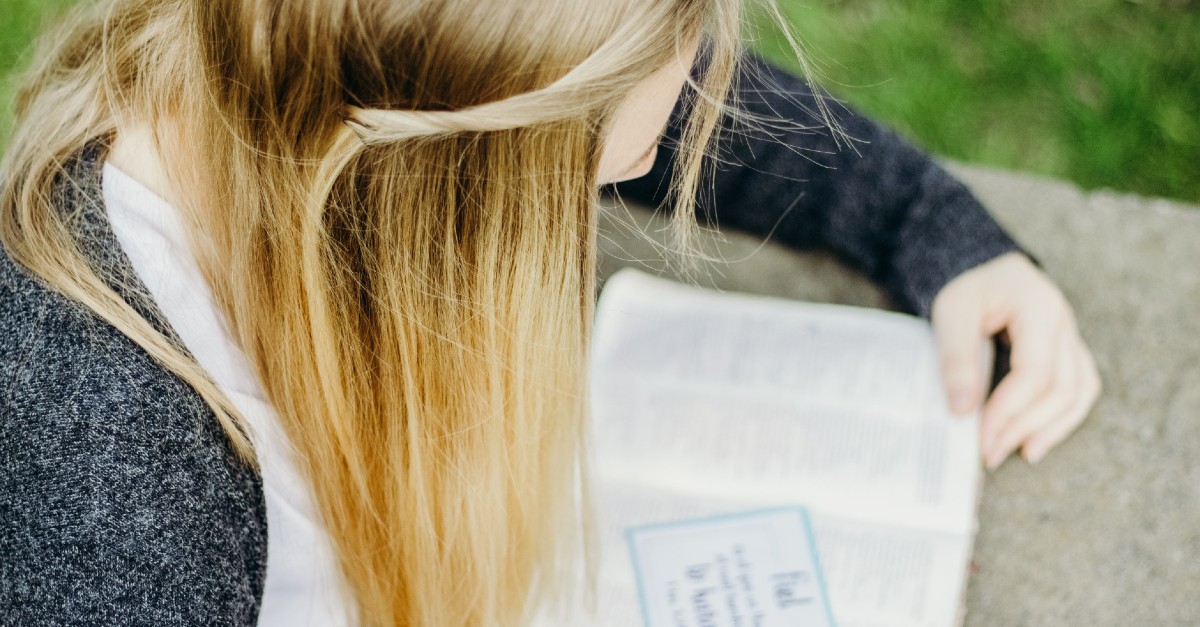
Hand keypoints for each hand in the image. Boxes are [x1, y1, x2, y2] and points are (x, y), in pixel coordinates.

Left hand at [930, 252, 1100, 468]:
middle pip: (1061, 387)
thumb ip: (957, 357)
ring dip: (1051, 428)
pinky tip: (1036, 439)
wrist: (980, 271)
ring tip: (1019, 453)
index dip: (1009, 409)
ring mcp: (1071, 338)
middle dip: (1026, 425)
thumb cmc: (966, 289)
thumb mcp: (951, 312)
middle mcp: (1064, 323)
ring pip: (1079, 391)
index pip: (1035, 371)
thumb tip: (962, 410)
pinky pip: (1079, 389)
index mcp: (1038, 307)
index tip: (981, 435)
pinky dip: (1062, 417)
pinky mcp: (1068, 352)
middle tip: (990, 453)